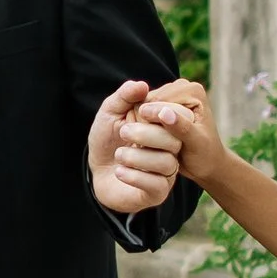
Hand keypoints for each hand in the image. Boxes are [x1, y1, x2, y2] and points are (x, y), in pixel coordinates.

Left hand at [89, 78, 182, 216]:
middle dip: (147, 134)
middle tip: (123, 132)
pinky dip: (135, 177)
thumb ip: (124, 97)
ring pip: (166, 163)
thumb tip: (141, 85)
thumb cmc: (107, 139)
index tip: (140, 110)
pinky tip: (119, 171)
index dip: (163, 112)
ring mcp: (165, 172)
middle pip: (174, 140)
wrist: (96, 171)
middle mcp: (170, 149)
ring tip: (119, 156)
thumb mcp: (110, 112)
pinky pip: (156, 185)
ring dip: (138, 157)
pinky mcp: (157, 192)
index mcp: (163, 127)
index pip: (180, 117)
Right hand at [138, 78, 225, 190]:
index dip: (151, 122)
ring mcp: (170, 94)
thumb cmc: (205, 155)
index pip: (157, 100)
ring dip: (142, 126)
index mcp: (193, 90)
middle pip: (148, 101)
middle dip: (146, 124)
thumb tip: (164, 113)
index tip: (155, 144)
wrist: (207, 162)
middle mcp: (181, 86)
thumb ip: (181, 127)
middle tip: (152, 145)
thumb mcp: (196, 144)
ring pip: (141, 107)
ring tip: (151, 144)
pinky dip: (142, 127)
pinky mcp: (161, 103)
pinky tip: (149, 141)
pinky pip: (141, 113)